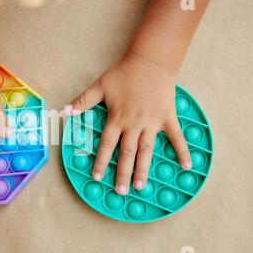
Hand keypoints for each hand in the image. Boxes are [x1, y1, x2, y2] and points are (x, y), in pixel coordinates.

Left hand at [64, 51, 191, 194]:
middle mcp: (134, 124)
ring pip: (147, 150)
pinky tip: (187, 166)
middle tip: (121, 191)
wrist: (151, 61)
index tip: (98, 177)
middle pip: (127, 153)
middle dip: (123, 173)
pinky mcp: (167, 117)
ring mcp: (152, 123)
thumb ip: (83, 100)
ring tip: (141, 187)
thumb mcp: (100, 85)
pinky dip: (182, 151)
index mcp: (117, 118)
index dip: (101, 162)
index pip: (107, 145)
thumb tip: (65, 111)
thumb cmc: (124, 72)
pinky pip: (177, 137)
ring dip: (144, 169)